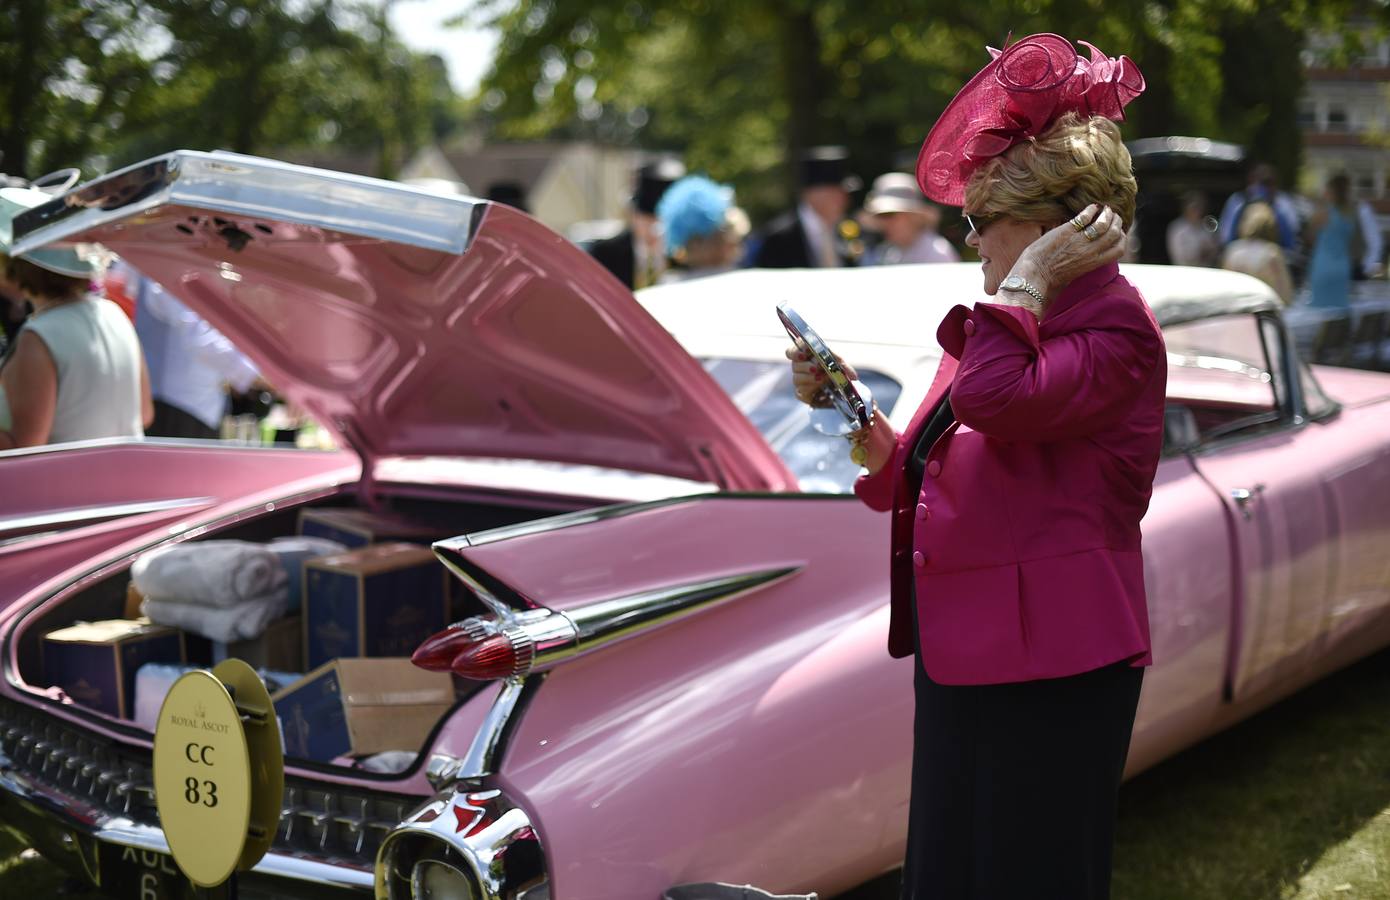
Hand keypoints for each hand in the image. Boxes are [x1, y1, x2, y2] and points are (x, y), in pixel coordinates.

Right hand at [785, 345, 857, 407]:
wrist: (841, 389)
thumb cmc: (838, 372)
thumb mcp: (841, 365)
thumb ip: (840, 362)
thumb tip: (844, 368)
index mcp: (805, 356)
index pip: (791, 352)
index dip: (796, 352)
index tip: (805, 353)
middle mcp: (799, 368)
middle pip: (794, 365)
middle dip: (806, 366)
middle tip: (817, 368)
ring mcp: (799, 381)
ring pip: (797, 378)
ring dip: (809, 378)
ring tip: (821, 379)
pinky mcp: (802, 394)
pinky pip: (801, 391)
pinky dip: (810, 388)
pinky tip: (819, 389)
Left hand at [1009, 204, 1124, 303]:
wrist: (1035, 276)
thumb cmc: (1052, 276)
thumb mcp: (1077, 271)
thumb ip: (1089, 260)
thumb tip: (1095, 250)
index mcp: (1094, 263)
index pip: (1119, 249)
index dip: (1122, 238)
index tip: (1119, 231)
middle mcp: (1090, 252)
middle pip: (1114, 233)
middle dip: (1117, 222)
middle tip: (1113, 215)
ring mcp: (1079, 241)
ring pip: (1103, 224)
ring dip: (1107, 214)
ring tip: (1105, 209)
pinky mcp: (1067, 232)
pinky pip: (1085, 217)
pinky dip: (1091, 210)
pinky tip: (1092, 207)